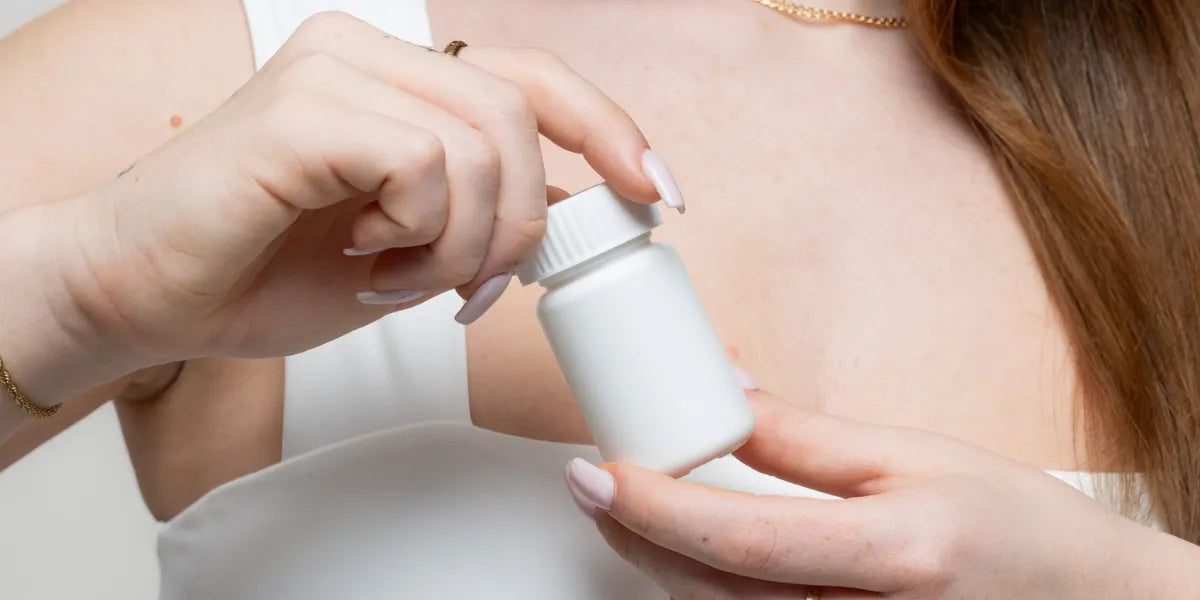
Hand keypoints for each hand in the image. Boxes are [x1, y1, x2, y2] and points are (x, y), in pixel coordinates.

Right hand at [15, 12, 679, 377]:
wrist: (147, 296)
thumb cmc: (264, 271)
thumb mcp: (411, 247)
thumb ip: (482, 215)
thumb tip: (577, 210)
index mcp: (397, 75)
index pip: (533, 78)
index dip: (609, 130)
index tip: (655, 193)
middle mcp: (367, 51)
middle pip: (521, 114)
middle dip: (520, 224)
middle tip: (474, 292)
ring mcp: (332, 69)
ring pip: (482, 143)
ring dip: (463, 243)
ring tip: (401, 280)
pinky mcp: (302, 109)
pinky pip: (421, 163)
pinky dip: (414, 232)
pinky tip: (362, 259)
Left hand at [564, 389, 1173, 598]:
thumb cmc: (1020, 530)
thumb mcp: (914, 459)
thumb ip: (806, 439)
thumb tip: (726, 396)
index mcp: (896, 555)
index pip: (744, 540)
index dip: (656, 507)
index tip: (597, 470)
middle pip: (711, 590)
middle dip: (634, 534)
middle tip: (593, 478)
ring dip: (658, 562)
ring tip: (625, 502)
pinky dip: (702, 587)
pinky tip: (683, 549)